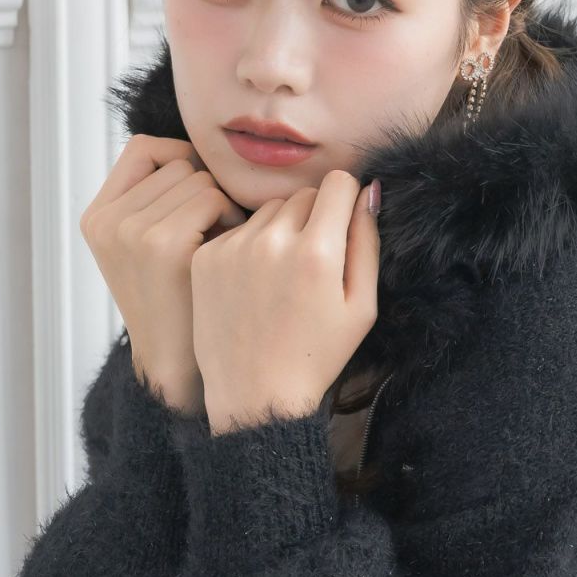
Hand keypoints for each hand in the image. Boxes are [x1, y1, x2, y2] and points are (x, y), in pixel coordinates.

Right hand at [79, 134, 248, 414]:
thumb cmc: (180, 301)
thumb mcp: (147, 247)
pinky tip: (226, 251)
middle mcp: (106, 220)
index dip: (181, 163)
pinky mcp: (162, 244)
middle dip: (204, 189)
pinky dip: (229, 218)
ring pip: (198, 177)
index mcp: (97, 217)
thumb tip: (201, 148)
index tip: (200, 198)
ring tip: (219, 245)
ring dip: (221, 205)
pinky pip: (212, 197)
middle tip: (213, 234)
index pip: (144, 149)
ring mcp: (130, 231)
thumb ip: (156, 199)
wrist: (179, 365)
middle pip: (176, 161)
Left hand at [190, 171, 380, 433]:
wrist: (255, 395)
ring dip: (280, 229)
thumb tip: (369, 190)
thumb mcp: (361, 307)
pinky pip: (238, 230)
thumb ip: (367, 242)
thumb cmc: (315, 356)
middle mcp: (273, 241)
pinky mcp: (207, 257)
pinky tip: (252, 285)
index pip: (338, 182)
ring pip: (269, 210)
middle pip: (303, 194)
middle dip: (314, 217)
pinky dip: (249, 246)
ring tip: (280, 276)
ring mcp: (234, 248)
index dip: (346, 199)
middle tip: (311, 262)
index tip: (342, 221)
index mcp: (317, 253)